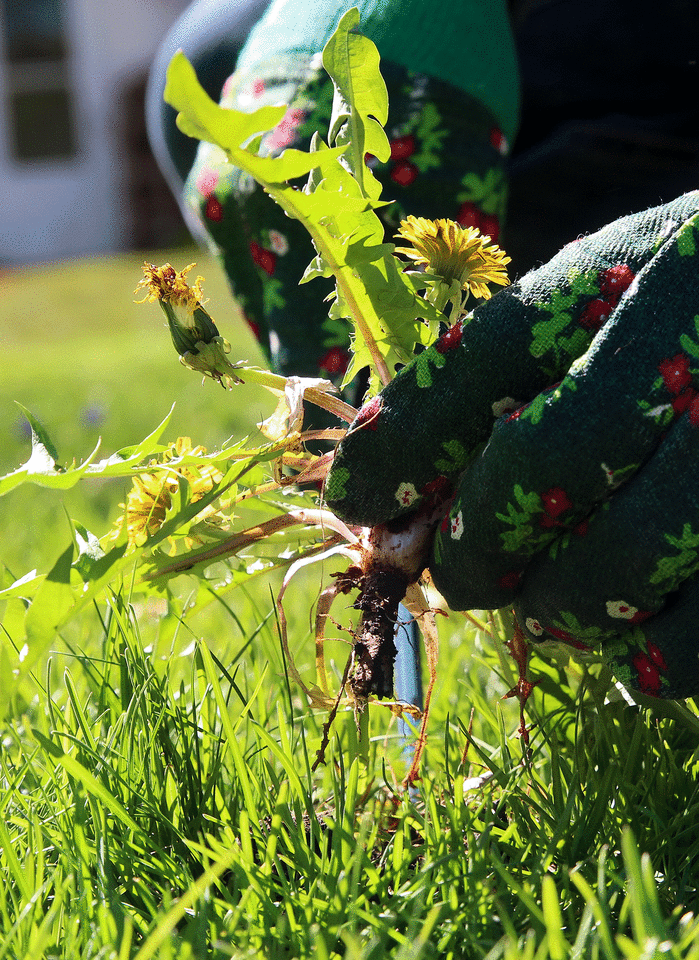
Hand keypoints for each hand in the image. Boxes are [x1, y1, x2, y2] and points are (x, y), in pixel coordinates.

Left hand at [325, 192, 698, 698]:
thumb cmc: (685, 333)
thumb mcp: (606, 312)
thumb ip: (507, 378)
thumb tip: (386, 487)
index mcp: (640, 269)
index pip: (495, 351)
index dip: (409, 436)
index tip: (357, 496)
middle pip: (549, 458)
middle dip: (478, 541)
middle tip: (457, 578)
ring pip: (627, 552)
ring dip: (560, 603)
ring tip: (547, 605)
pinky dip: (655, 655)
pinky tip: (633, 646)